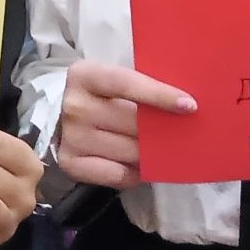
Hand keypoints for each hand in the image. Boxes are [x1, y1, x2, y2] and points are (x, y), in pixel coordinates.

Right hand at [54, 60, 196, 189]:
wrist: (59, 116)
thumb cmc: (99, 96)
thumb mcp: (113, 80)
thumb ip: (141, 84)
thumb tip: (185, 102)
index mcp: (84, 75)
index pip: (126, 83)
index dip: (159, 94)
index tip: (189, 105)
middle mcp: (75, 106)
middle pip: (133, 122)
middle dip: (162, 129)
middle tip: (184, 132)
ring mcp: (71, 137)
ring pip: (130, 151)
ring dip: (152, 153)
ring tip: (162, 149)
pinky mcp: (70, 164)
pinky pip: (117, 175)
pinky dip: (135, 173)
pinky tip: (139, 165)